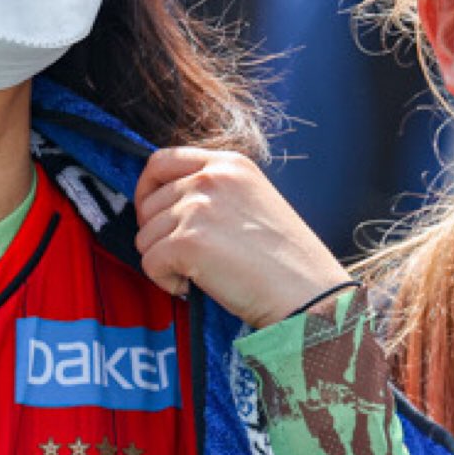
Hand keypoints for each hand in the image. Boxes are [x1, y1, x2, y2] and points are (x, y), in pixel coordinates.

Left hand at [134, 147, 350, 329]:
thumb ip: (214, 192)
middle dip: (159, 236)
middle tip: (190, 259)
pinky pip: (150, 263)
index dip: (147, 189)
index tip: (151, 214)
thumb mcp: (254, 201)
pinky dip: (166, 281)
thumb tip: (166, 205)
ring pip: (146, 237)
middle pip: (149, 204)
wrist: (307, 293)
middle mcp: (211, 178)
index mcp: (230, 164)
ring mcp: (198, 208)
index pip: (162, 161)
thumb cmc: (286, 260)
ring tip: (203, 273)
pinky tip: (198, 286)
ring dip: (165, 261)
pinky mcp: (187, 241)